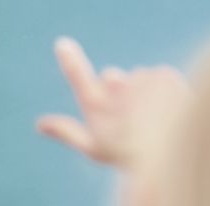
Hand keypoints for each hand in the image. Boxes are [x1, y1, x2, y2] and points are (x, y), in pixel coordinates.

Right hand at [37, 37, 187, 167]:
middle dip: (117, 89)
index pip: (78, 76)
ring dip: (143, 91)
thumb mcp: (93, 148)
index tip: (63, 44)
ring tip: (154, 118)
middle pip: (111, 76)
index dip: (70, 60)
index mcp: (94, 106)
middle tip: (129, 118)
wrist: (171, 154)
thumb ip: (66, 131)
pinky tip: (169, 110)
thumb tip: (39, 123)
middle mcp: (114, 88)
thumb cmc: (127, 156)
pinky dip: (165, 89)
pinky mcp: (162, 74)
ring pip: (138, 77)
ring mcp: (139, 79)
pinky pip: (160, 76)